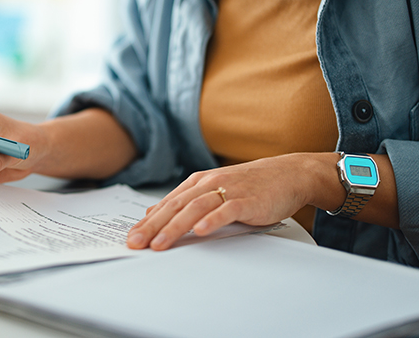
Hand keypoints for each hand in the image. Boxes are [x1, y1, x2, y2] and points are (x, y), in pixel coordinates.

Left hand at [126, 153, 336, 250]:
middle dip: (153, 227)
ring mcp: (227, 191)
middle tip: (136, 243)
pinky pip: (226, 210)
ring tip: (160, 244)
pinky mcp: (246, 200)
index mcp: (197, 182)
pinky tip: (200, 231)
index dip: (147, 221)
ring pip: (194, 209)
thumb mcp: (213, 190)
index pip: (166, 204)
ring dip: (175, 227)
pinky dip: (212, 220)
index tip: (132, 237)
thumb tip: (154, 214)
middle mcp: (208, 184)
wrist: (287, 174)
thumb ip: (186, 201)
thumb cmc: (250, 186)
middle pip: (175, 207)